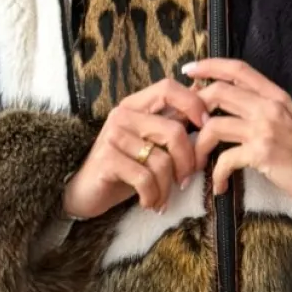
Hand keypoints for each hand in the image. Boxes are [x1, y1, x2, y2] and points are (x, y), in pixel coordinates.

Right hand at [62, 80, 209, 218]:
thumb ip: (173, 121)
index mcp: (135, 105)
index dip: (193, 103)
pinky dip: (153, 196)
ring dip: (167, 188)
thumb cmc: (125, 168)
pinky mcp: (107, 160)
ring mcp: (113, 136)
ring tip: (162, 199)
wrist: (85, 192)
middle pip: (174, 132)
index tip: (206, 126)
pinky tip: (149, 203)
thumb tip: (203, 91)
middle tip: (184, 181)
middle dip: (187, 163)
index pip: (168, 88)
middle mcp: (123, 115)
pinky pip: (145, 179)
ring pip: (162, 161)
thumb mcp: (150, 142)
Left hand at [186, 59, 291, 203]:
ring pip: (214, 126)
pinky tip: (218, 187)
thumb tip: (235, 112)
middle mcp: (268, 107)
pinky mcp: (262, 154)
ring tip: (195, 162)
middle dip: (193, 109)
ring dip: (198, 146)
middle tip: (184, 126)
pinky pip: (225, 160)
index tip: (189, 70)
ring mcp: (264, 129)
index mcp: (275, 96)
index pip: (237, 70)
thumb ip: (266, 112)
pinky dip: (216, 176)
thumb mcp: (291, 123)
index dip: (210, 65)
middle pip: (218, 92)